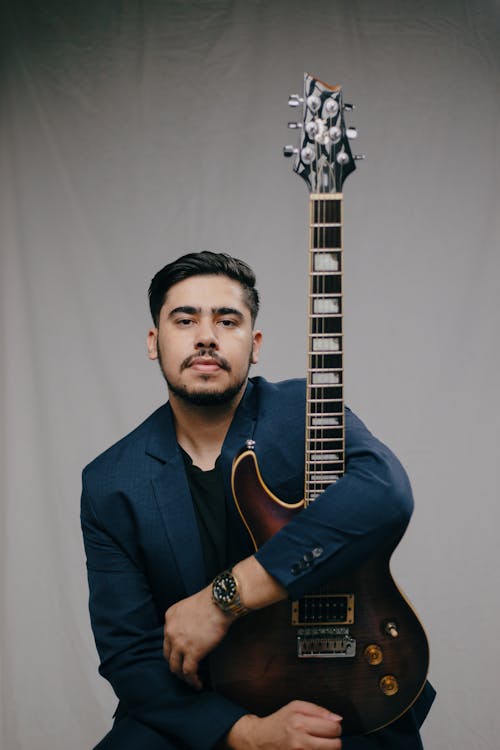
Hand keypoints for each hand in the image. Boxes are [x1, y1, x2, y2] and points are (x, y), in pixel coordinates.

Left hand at [163, 585, 232, 689]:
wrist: (219, 602)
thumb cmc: (211, 601)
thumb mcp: (190, 606)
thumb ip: (185, 619)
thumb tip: (192, 632)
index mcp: (169, 618)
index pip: (168, 639)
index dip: (174, 650)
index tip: (182, 656)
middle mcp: (170, 631)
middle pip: (168, 655)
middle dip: (176, 665)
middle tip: (185, 670)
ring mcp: (179, 643)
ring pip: (176, 667)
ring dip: (183, 676)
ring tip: (191, 680)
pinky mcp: (192, 653)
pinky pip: (188, 672)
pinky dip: (192, 681)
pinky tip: (198, 684)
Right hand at [226, 701, 341, 749]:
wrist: (260, 739)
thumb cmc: (279, 721)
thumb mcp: (295, 707)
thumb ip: (318, 710)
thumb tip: (338, 719)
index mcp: (300, 722)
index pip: (333, 728)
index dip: (335, 727)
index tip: (330, 727)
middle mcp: (300, 741)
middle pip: (335, 745)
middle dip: (334, 740)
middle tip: (326, 737)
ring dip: (328, 749)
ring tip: (319, 743)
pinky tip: (312, 749)